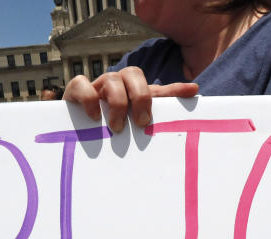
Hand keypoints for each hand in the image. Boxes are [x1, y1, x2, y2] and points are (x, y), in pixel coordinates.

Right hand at [64, 66, 197, 133]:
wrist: (81, 133)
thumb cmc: (114, 124)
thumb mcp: (139, 117)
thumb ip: (164, 104)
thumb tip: (195, 89)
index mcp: (133, 87)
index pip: (151, 83)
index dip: (167, 90)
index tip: (166, 112)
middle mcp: (116, 82)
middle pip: (132, 73)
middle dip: (140, 98)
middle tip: (141, 123)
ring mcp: (96, 85)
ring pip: (110, 79)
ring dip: (118, 103)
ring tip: (118, 127)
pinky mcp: (75, 92)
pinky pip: (81, 84)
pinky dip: (88, 98)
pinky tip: (94, 117)